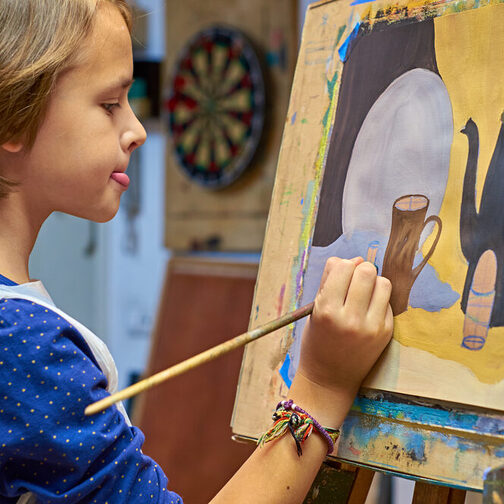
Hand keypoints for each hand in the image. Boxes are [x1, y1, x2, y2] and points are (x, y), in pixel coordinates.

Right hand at [295, 257, 392, 410]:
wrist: (329, 379)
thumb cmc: (318, 340)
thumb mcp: (315, 309)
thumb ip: (331, 280)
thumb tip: (357, 258)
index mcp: (326, 310)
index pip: (343, 267)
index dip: (343, 266)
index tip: (340, 276)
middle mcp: (350, 318)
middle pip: (367, 271)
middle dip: (360, 271)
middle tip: (354, 283)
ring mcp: (371, 327)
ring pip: (383, 283)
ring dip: (373, 283)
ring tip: (363, 295)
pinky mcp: (385, 333)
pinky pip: (387, 302)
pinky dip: (378, 301)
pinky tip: (368, 312)